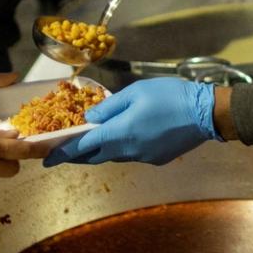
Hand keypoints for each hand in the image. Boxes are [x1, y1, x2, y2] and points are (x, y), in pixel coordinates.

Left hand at [42, 79, 217, 165]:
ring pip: (114, 156)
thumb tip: (90, 117)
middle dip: (78, 155)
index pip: (82, 147)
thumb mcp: (135, 92)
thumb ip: (109, 106)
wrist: (205, 113)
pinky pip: (132, 155)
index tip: (46, 160)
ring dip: (102, 149)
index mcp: (119, 134)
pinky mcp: (156, 159)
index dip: (62, 154)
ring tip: (96, 138)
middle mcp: (128, 151)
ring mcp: (143, 158)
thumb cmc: (170, 96)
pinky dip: (123, 147)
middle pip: (95, 156)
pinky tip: (129, 134)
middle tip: (65, 151)